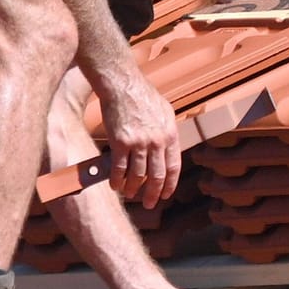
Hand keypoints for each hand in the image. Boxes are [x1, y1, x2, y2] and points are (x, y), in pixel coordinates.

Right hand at [98, 71, 180, 208]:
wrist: (122, 84)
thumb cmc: (142, 94)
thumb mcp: (164, 111)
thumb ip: (167, 131)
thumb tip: (169, 148)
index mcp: (170, 134)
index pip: (173, 167)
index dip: (169, 184)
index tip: (165, 195)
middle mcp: (157, 141)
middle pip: (157, 176)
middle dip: (153, 193)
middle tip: (149, 203)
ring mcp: (139, 142)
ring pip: (137, 175)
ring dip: (133, 188)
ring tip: (130, 194)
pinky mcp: (120, 142)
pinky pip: (119, 168)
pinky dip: (116, 180)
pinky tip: (115, 185)